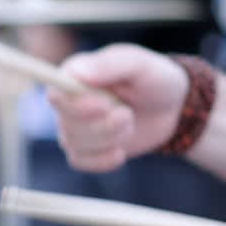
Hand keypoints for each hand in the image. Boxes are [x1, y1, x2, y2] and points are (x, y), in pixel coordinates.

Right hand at [47, 44, 187, 171]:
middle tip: (128, 114)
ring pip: (75, 143)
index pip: (55, 92)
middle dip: (103, 124)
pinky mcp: (83, 148)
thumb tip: (78, 71)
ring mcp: (72, 126)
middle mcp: (68, 100)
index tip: (104, 106)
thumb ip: (110, 64)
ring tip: (129, 123)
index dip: (75, 104)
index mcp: (76, 73)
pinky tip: (120, 151)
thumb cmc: (153, 79)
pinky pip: (79, 161)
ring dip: (109, 138)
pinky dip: (102, 159)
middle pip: (66, 122)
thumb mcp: (140, 64)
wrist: (171, 109)